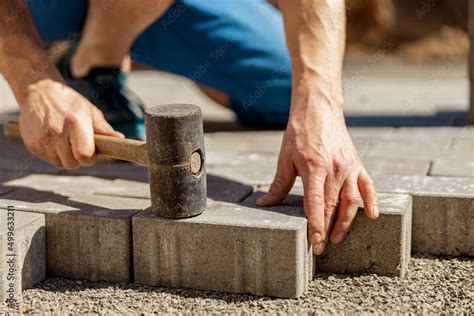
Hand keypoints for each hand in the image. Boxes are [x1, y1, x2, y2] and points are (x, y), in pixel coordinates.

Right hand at [18, 77, 122, 168]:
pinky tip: (53, 139)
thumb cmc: (69, 103)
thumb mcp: (89, 111)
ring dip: (64, 156)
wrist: (38, 92)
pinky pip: (47, 159)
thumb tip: (120, 140)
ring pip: (59, 163)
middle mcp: (56, 133)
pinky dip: (53, 153)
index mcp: (75, 123)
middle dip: (78, 158)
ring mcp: (42, 140)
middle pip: (72, 164)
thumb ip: (104, 129)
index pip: (84, 155)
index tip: (91, 152)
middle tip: (77, 144)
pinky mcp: (31, 145)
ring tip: (65, 139)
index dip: (90, 158)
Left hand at [257, 96, 378, 254]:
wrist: (319, 110)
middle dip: (327, 229)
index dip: (315, 224)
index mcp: (314, 167)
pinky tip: (372, 216)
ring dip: (346, 222)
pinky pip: (367, 186)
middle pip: (333, 205)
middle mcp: (334, 169)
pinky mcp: (357, 164)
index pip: (316, 202)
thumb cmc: (299, 134)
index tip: (315, 242)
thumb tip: (264, 204)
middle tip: (322, 248)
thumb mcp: (285, 158)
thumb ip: (279, 184)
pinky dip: (372, 202)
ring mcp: (349, 167)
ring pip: (352, 201)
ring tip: (337, 238)